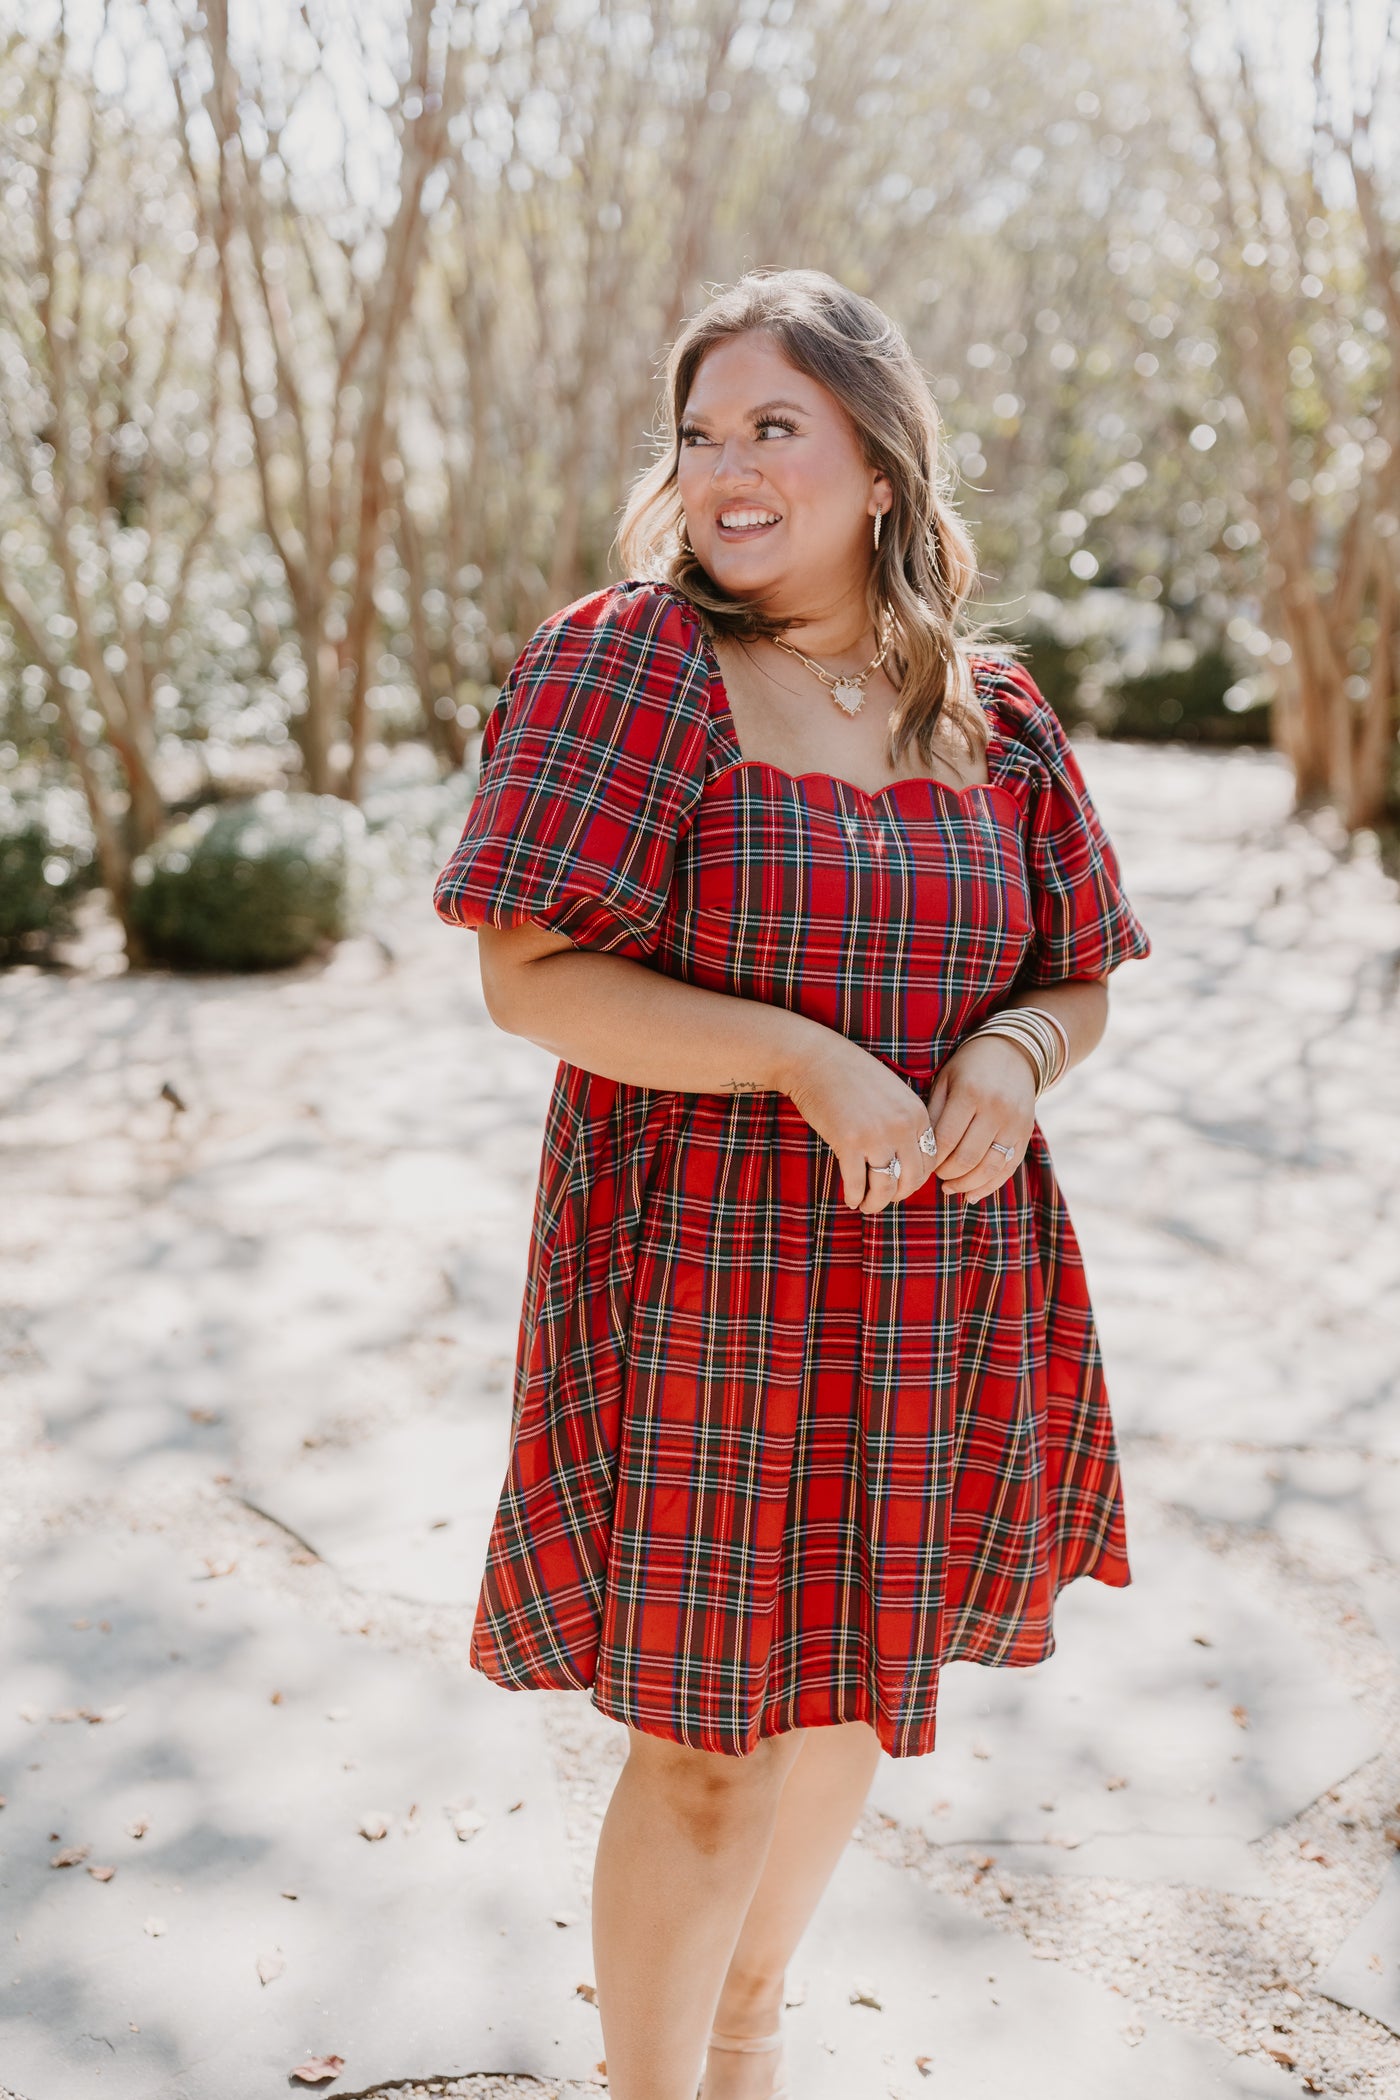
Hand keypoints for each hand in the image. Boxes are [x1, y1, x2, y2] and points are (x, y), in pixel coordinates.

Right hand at [781, 1033, 939, 1214]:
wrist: (815, 1059)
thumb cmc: (851, 1077)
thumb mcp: (892, 1094)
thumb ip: (906, 1123)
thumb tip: (908, 1163)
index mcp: (917, 1113)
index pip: (930, 1161)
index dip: (916, 1179)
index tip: (901, 1184)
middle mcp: (902, 1126)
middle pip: (912, 1179)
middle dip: (898, 1195)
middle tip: (884, 1198)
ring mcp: (876, 1135)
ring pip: (886, 1187)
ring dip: (876, 1203)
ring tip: (866, 1205)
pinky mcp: (848, 1143)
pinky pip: (857, 1183)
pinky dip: (855, 1196)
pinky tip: (850, 1198)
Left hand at [925, 1033, 1037, 1202]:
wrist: (1014, 1052)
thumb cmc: (969, 1066)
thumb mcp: (946, 1079)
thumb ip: (934, 1112)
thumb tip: (921, 1151)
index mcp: (970, 1093)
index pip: (947, 1139)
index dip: (932, 1158)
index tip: (921, 1162)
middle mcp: (996, 1110)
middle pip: (967, 1157)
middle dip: (946, 1174)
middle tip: (934, 1176)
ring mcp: (1014, 1123)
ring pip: (989, 1168)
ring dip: (966, 1185)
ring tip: (949, 1187)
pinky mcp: (1025, 1133)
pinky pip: (1008, 1168)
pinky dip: (989, 1186)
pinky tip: (971, 1194)